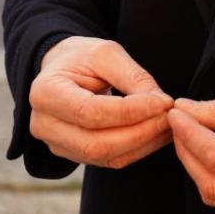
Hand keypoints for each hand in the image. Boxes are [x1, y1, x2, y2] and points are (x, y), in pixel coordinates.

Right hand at [28, 36, 174, 168]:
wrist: (62, 70)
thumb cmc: (82, 57)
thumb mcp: (106, 53)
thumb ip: (133, 77)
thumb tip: (162, 105)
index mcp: (45, 93)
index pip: (91, 113)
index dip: (131, 112)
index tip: (164, 102)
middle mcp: (44, 125)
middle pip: (97, 143)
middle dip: (141, 132)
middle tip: (170, 116)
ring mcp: (57, 145)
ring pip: (106, 157)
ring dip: (144, 143)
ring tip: (168, 124)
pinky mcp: (75, 155)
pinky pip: (111, 160)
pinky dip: (138, 149)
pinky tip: (156, 133)